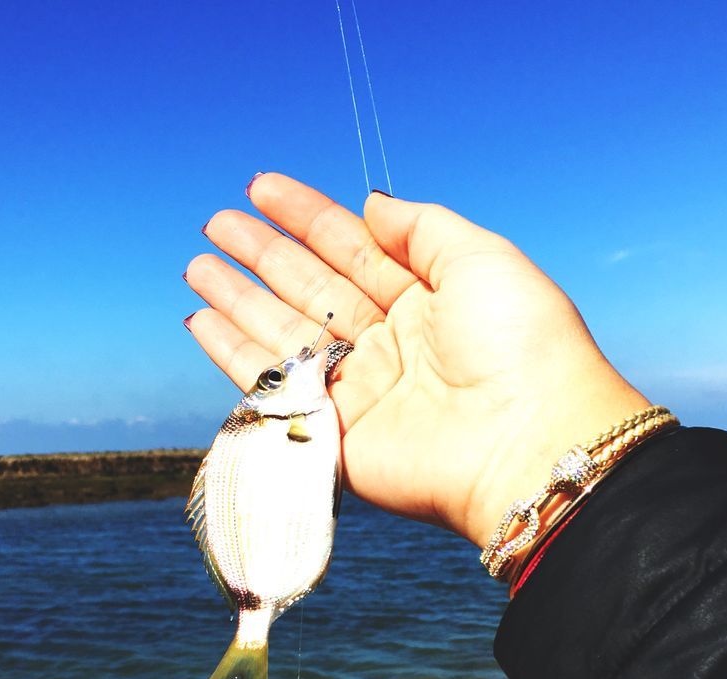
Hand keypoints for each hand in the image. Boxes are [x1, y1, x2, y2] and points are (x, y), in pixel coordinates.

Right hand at [183, 174, 648, 547]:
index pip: (353, 250)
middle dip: (264, 255)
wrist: (527, 443)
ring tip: (198, 265)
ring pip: (284, 336)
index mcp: (428, 302)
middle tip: (218, 222)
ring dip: (239, 301)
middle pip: (311, 291)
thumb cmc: (523, 347)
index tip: (262, 188)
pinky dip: (234, 357)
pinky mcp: (334, 437)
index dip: (307, 218)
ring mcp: (359, 393)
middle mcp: (390, 347)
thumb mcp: (482, 259)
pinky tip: (202, 323)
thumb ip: (422, 229)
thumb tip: (371, 203)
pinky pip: (273, 389)